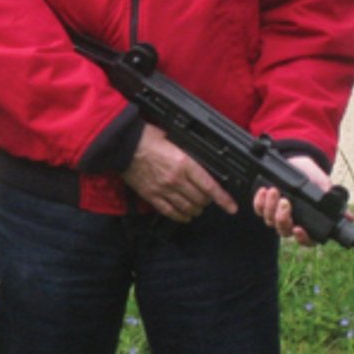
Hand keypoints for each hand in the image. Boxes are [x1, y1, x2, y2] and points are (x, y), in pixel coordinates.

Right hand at [122, 124, 237, 222]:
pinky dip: (180, 216)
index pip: (209, 186)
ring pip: (187, 207)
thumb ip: (185, 152)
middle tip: (208, 199)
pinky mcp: (151, 195)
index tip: (232, 207)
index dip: (223, 199)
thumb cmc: (144, 137)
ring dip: (195, 209)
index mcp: (183, 163)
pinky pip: (170, 211)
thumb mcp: (172, 138)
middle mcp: (175, 179)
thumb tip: (196, 158)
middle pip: (200, 199)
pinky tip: (185, 216)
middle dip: (207, 201)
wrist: (121, 144)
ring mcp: (163, 189)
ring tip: (197, 207)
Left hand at [252, 155, 329, 245]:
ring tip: (275, 191)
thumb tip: (348, 216)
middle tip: (286, 202)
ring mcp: (276, 214)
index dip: (303, 239)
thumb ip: (330, 199)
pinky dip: (259, 201)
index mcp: (309, 222)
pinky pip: (258, 209)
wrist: (296, 161)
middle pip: (284, 231)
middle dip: (283, 218)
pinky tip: (264, 190)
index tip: (299, 229)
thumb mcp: (322, 184)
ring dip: (270, 207)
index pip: (307, 240)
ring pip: (270, 221)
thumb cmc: (312, 175)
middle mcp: (292, 222)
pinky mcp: (264, 204)